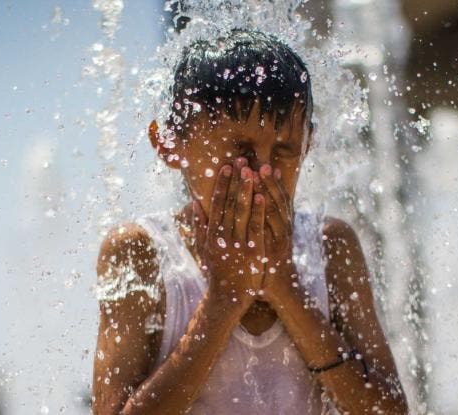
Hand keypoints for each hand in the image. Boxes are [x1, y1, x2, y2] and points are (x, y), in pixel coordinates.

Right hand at [192, 159, 266, 302]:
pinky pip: (257, 228)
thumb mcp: (202, 248)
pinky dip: (259, 212)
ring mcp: (238, 244)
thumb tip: (194, 203)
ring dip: (247, 190)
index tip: (226, 166)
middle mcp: (223, 237)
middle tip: (241, 160)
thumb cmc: (216, 271)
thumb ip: (198, 226)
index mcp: (211, 233)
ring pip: (243, 212)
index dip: (222, 184)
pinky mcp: (253, 252)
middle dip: (236, 181)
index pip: (216, 203)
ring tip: (252, 171)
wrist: (228, 297)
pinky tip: (263, 196)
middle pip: (230, 203)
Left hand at [257, 163, 298, 304]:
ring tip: (258, 172)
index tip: (266, 166)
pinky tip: (261, 196)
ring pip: (275, 208)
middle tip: (260, 163)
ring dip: (267, 188)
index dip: (273, 183)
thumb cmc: (270, 262)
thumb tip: (261, 199)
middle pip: (277, 200)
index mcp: (282, 226)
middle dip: (268, 181)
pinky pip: (269, 225)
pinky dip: (266, 210)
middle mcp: (283, 230)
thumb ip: (269, 221)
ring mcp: (278, 239)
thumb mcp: (270, 239)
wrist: (277, 289)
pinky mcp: (271, 249)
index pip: (278, 199)